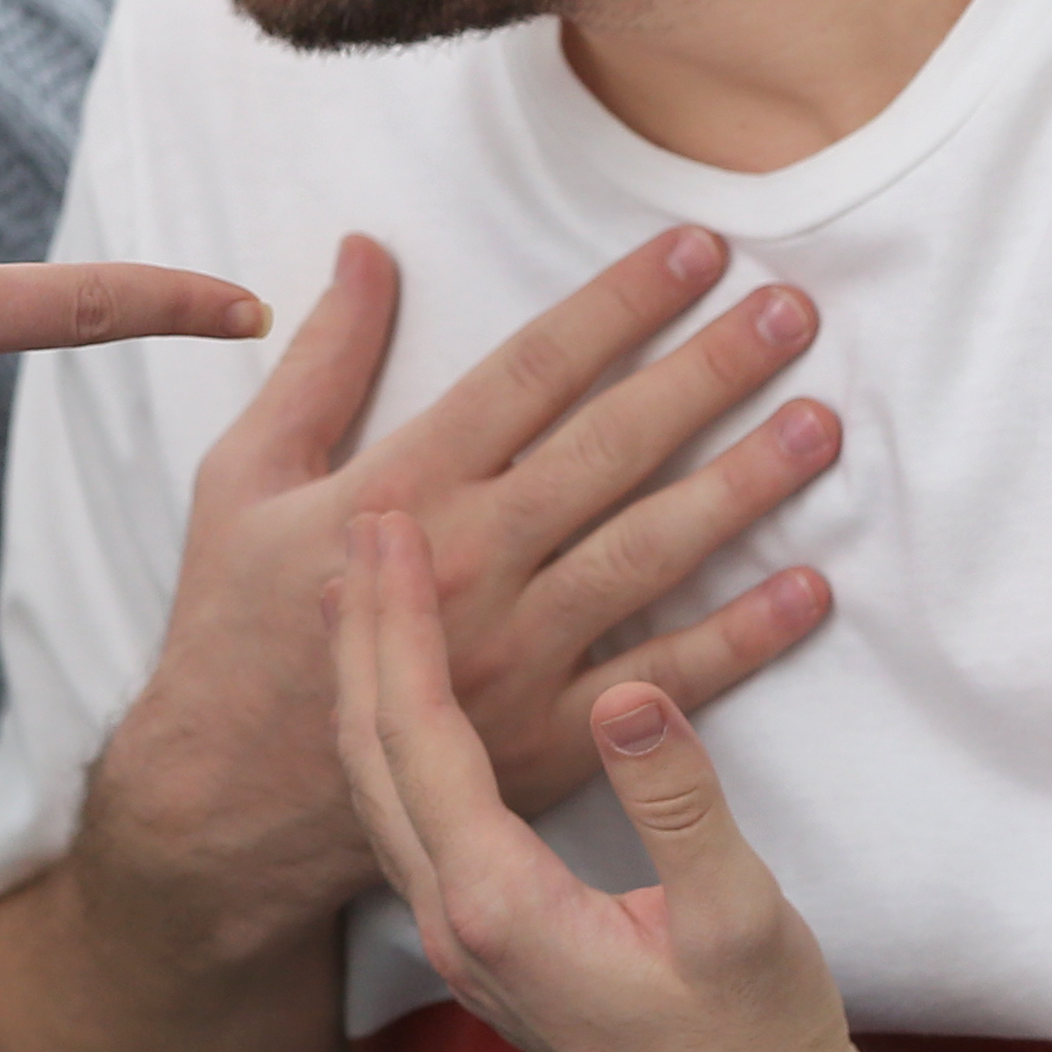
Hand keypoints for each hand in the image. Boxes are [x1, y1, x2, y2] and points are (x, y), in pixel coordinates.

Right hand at [90, 226, 841, 940]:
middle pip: (610, 448)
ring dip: (744, 487)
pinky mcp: (546, 739)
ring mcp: (515, 656)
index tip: (696, 252)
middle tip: (792, 314)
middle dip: (706, 372)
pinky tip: (810, 587)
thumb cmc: (236, 624)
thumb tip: (369, 251)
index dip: (620, 305)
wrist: (231, 800)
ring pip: (650, 552)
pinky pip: (662, 680)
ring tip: (820, 427)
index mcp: (401, 490)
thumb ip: (319, 363)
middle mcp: (468, 564)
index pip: (532, 372)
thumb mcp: (244, 476)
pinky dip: (741, 637)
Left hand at [333, 506, 864, 1051]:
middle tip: (360, 529)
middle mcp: (454, 923)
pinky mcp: (485, 946)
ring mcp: (461, 942)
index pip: (420, 735)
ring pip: (381, 790)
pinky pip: (410, 821)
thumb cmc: (757, 1039)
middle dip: (359, 635)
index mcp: (497, 907)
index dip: (400, 623)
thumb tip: (627, 696)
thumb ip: (679, 807)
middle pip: (372, 754)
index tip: (390, 529)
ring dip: (368, 685)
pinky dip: (398, 739)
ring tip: (362, 595)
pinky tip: (410, 702)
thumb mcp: (738, 917)